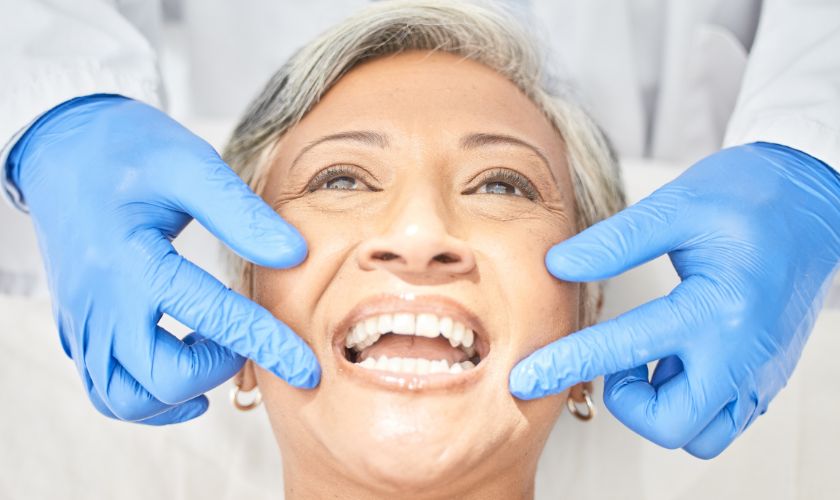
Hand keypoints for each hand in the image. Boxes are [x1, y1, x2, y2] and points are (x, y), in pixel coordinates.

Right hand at [7, 95, 319, 424]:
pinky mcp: (78, 329)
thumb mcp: (189, 164)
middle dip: (218, 367)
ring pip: (128, 399)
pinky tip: (184, 374)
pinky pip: (107, 390)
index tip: (306, 368)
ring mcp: (83, 322)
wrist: (62, 147)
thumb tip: (294, 254)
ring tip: (214, 353)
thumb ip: (240, 213)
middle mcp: (100, 302)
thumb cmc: (127, 149)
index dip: (267, 344)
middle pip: (162, 377)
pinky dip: (149, 397)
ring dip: (180, 391)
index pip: (211, 316)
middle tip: (244, 334)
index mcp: (131, 258)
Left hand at [509, 143, 839, 457]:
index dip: (565, 364)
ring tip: (650, 354)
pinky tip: (676, 356)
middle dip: (627, 402)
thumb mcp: (677, 207)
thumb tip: (557, 266)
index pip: (624, 349)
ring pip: (700, 435)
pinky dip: (688, 401)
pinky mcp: (766, 376)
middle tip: (619, 355)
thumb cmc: (749, 197)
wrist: (812, 201)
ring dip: (660, 407)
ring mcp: (760, 372)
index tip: (524, 379)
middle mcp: (743, 353)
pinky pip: (721, 418)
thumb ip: (615, 241)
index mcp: (717, 307)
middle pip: (670, 424)